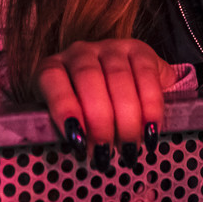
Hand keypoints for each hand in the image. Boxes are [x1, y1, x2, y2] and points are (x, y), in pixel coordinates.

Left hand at [37, 38, 169, 172]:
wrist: (122, 91)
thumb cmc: (87, 116)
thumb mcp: (72, 125)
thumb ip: (71, 134)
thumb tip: (80, 154)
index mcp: (53, 68)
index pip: (52, 78)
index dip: (62, 105)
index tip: (76, 138)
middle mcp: (79, 52)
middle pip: (89, 78)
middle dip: (99, 120)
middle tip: (106, 152)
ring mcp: (110, 47)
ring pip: (119, 77)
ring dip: (126, 118)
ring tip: (129, 149)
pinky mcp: (139, 49)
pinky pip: (146, 74)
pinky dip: (150, 106)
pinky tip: (150, 130)